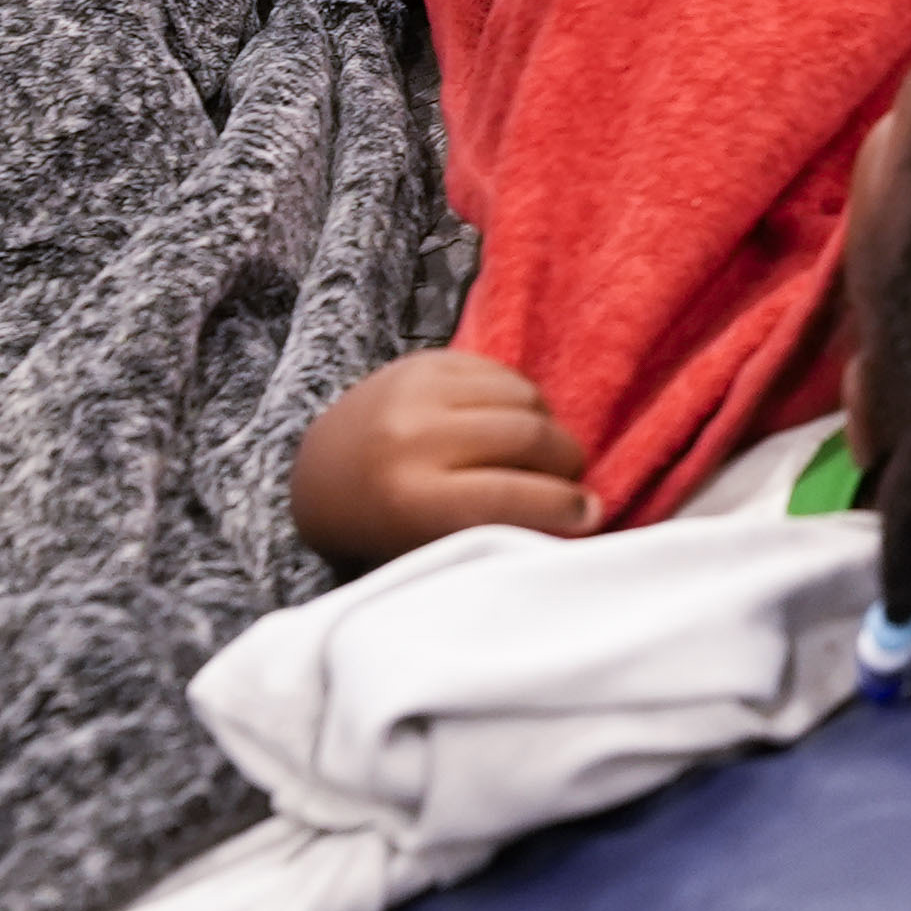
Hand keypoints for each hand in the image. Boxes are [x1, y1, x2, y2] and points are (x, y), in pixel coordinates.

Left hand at [291, 348, 597, 567]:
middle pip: (527, 436)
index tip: (590, 513)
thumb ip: (494, 533)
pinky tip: (514, 424)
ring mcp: (414, 390)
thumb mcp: (428, 549)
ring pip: (522, 397)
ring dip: (548, 428)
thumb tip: (581, 518)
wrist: (320, 477)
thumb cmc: (385, 531)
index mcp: (408, 498)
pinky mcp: (422, 361)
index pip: (510, 495)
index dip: (564, 505)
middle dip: (566, 461)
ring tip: (543, 455)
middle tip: (573, 480)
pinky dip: (521, 401)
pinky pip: (502, 374)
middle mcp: (409, 437)